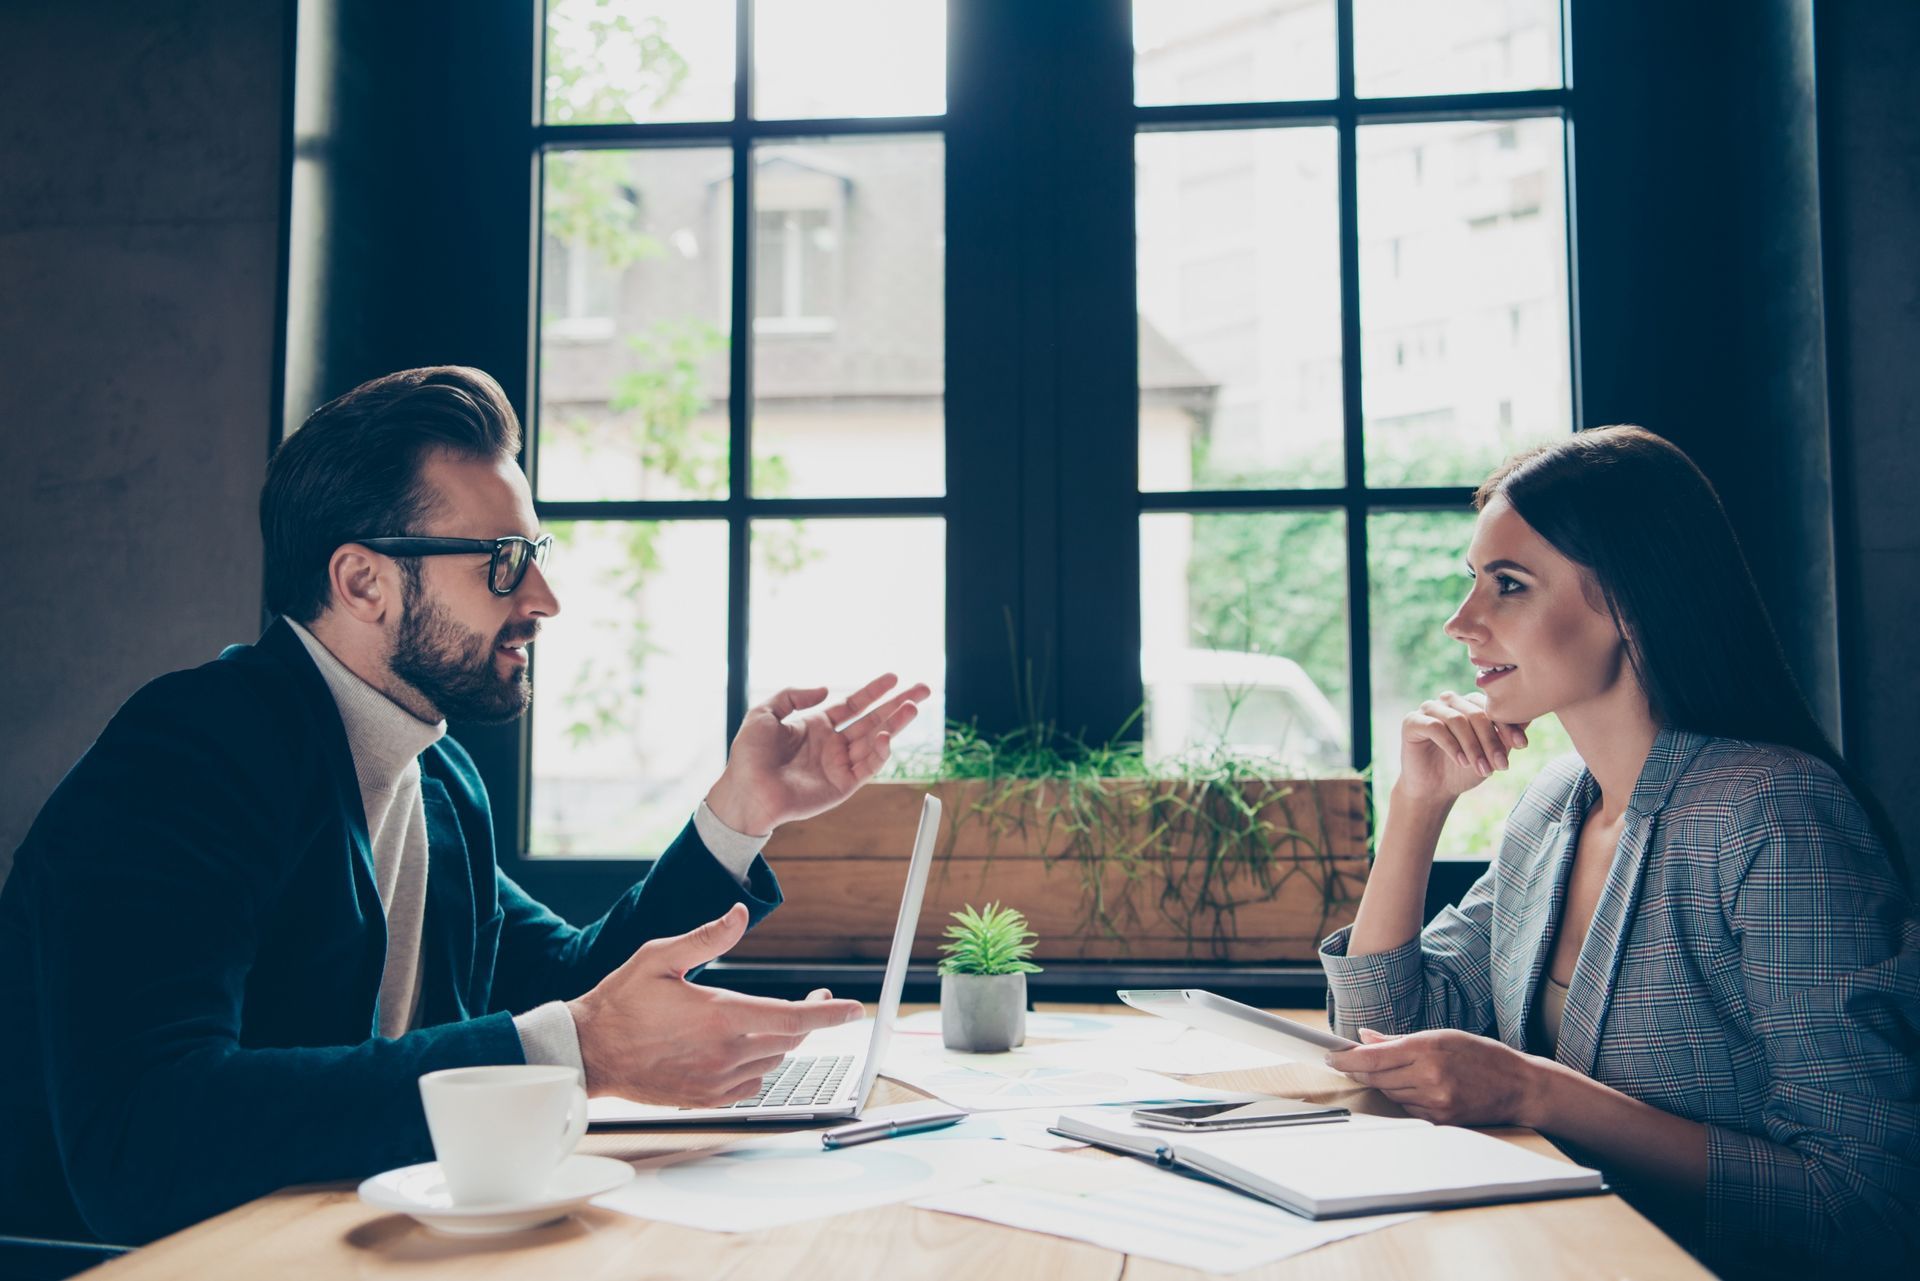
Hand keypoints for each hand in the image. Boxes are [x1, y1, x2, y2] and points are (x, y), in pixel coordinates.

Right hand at [568, 904, 864, 1106]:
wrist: (589, 1052)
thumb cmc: (621, 1002)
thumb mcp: (659, 956)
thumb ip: (707, 937)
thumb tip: (740, 915)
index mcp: (719, 1016)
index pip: (791, 1016)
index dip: (828, 1013)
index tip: (853, 1008)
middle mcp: (724, 1053)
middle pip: (789, 1039)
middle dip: (810, 1019)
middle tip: (816, 998)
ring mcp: (715, 1081)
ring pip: (773, 1062)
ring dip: (783, 1041)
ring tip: (777, 1019)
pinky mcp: (705, 1098)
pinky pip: (752, 1086)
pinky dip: (760, 1067)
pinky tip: (747, 1050)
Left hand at [705, 673, 929, 834]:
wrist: (746, 792)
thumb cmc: (749, 755)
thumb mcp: (764, 713)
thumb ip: (793, 696)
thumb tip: (826, 689)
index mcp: (817, 726)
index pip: (853, 705)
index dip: (873, 691)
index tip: (893, 677)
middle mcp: (832, 744)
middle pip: (873, 719)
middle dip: (898, 704)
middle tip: (923, 689)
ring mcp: (839, 765)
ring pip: (875, 740)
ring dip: (895, 724)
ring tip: (913, 707)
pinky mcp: (842, 786)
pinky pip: (867, 766)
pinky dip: (879, 751)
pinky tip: (885, 735)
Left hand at [1325, 1028, 1547, 1127]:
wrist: (1520, 1086)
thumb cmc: (1481, 1054)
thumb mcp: (1441, 1035)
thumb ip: (1399, 1040)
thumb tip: (1364, 1037)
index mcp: (1427, 1049)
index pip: (1373, 1058)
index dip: (1346, 1059)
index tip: (1330, 1057)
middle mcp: (1428, 1077)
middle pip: (1376, 1078)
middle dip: (1361, 1071)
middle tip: (1350, 1063)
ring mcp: (1435, 1101)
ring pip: (1390, 1094)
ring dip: (1385, 1085)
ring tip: (1400, 1073)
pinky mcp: (1441, 1120)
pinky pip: (1408, 1109)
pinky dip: (1404, 1098)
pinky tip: (1416, 1089)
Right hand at [1395, 691, 1529, 802]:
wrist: (1435, 790)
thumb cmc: (1465, 770)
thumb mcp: (1492, 753)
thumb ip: (1507, 734)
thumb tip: (1531, 715)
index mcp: (1469, 703)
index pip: (1492, 707)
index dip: (1508, 726)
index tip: (1522, 746)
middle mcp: (1449, 701)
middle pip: (1476, 713)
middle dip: (1491, 741)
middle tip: (1501, 766)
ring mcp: (1429, 709)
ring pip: (1457, 720)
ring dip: (1473, 747)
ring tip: (1482, 769)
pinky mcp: (1412, 721)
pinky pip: (1435, 727)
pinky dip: (1452, 745)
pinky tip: (1461, 761)